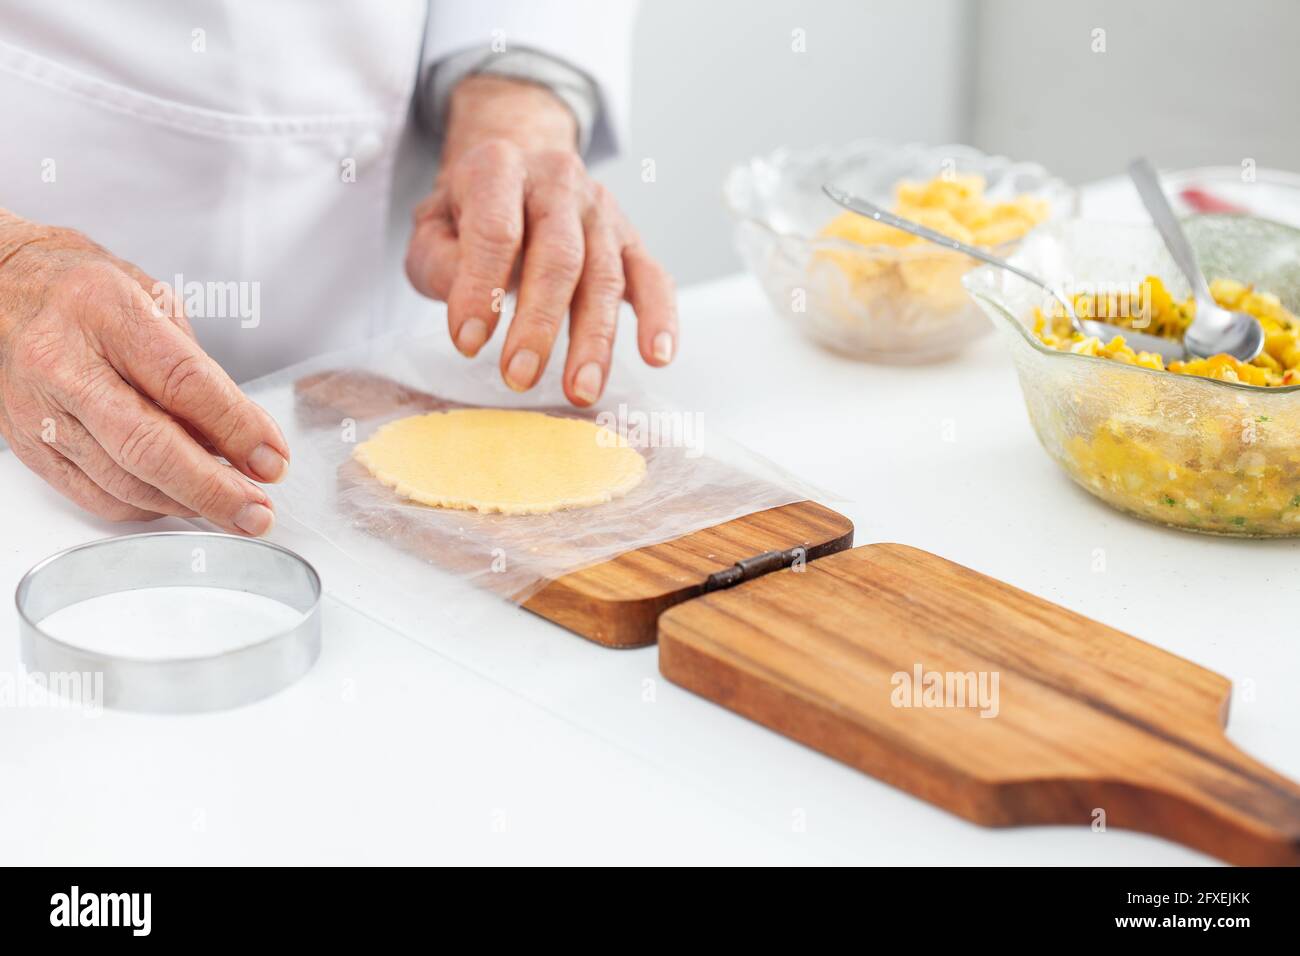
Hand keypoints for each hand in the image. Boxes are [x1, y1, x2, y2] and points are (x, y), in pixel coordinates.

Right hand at [0, 213, 287, 533]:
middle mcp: (64, 363)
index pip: (182, 383)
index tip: (271, 459)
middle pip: (148, 446)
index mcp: (104, 313)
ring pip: (124, 481)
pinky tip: (181, 502)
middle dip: (214, 488)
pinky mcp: (29, 445)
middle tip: (258, 510)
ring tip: (234, 509)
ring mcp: (41, 410)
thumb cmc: (84, 291)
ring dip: (189, 504)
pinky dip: (149, 507)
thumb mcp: (153, 301)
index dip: (236, 428)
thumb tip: (242, 436)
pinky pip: (97, 495)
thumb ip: (197, 369)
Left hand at [405, 75, 676, 405]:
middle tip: (519, 377)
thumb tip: (471, 312)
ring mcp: (602, 211)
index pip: (496, 231)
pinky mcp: (631, 240)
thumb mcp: (432, 225)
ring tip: (579, 391)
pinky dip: (659, 318)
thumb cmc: (470, 211)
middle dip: (539, 323)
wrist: (518, 167)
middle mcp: (559, 182)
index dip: (482, 289)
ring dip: (594, 340)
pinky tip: (658, 356)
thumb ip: (438, 264)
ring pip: (605, 277)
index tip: (467, 344)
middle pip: (559, 256)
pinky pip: (653, 278)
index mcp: (501, 168)